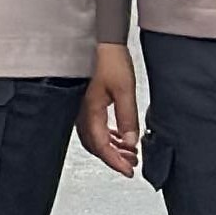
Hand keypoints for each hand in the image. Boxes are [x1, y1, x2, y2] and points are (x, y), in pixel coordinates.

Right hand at [76, 42, 141, 176]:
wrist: (103, 43)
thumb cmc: (111, 61)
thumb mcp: (125, 90)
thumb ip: (127, 118)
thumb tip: (131, 143)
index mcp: (90, 111)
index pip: (101, 146)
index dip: (115, 162)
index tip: (128, 171)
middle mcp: (83, 112)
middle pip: (95, 145)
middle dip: (114, 158)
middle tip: (131, 165)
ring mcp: (84, 108)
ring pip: (95, 138)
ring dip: (112, 148)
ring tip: (130, 153)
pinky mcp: (89, 103)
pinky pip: (96, 128)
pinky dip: (109, 137)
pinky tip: (121, 138)